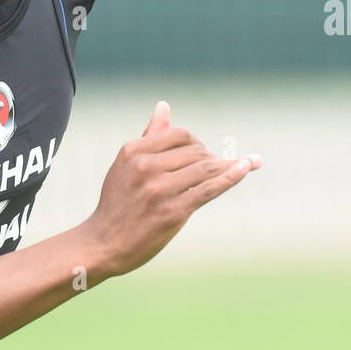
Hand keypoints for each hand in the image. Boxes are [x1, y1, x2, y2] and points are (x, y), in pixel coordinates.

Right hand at [80, 100, 261, 278]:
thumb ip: (150, 136)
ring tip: (245, 165)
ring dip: (228, 165)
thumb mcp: (127, 165)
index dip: (196, 143)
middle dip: (211, 158)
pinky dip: (232, 176)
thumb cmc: (118, 204)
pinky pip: (209, 189)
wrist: (103, 243)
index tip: (202, 155)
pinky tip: (247, 166)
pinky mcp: (173, 211)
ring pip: (206, 168)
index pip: (179, 134)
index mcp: (133, 151)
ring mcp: (159, 189)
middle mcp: (145, 167)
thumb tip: (164, 106)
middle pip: (195, 151)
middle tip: (214, 171)